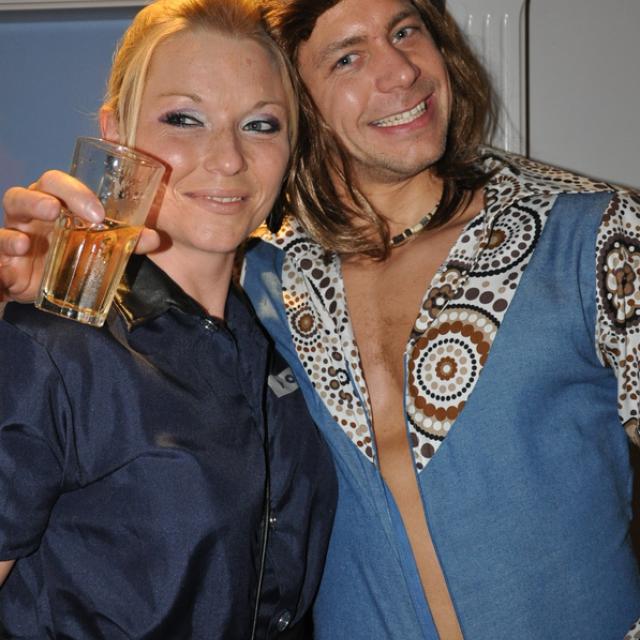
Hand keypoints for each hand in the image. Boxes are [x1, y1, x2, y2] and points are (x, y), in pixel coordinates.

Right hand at [0, 171, 160, 302]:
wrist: (44, 289)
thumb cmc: (72, 256)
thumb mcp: (99, 248)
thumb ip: (125, 241)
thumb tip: (154, 238)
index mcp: (58, 203)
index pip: (60, 183)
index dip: (76, 190)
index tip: (99, 213)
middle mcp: (34, 210)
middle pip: (35, 188)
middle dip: (49, 195)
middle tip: (65, 211)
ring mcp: (16, 229)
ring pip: (13, 202)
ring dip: (29, 206)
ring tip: (43, 221)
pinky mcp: (3, 255)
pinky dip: (6, 244)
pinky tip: (21, 248)